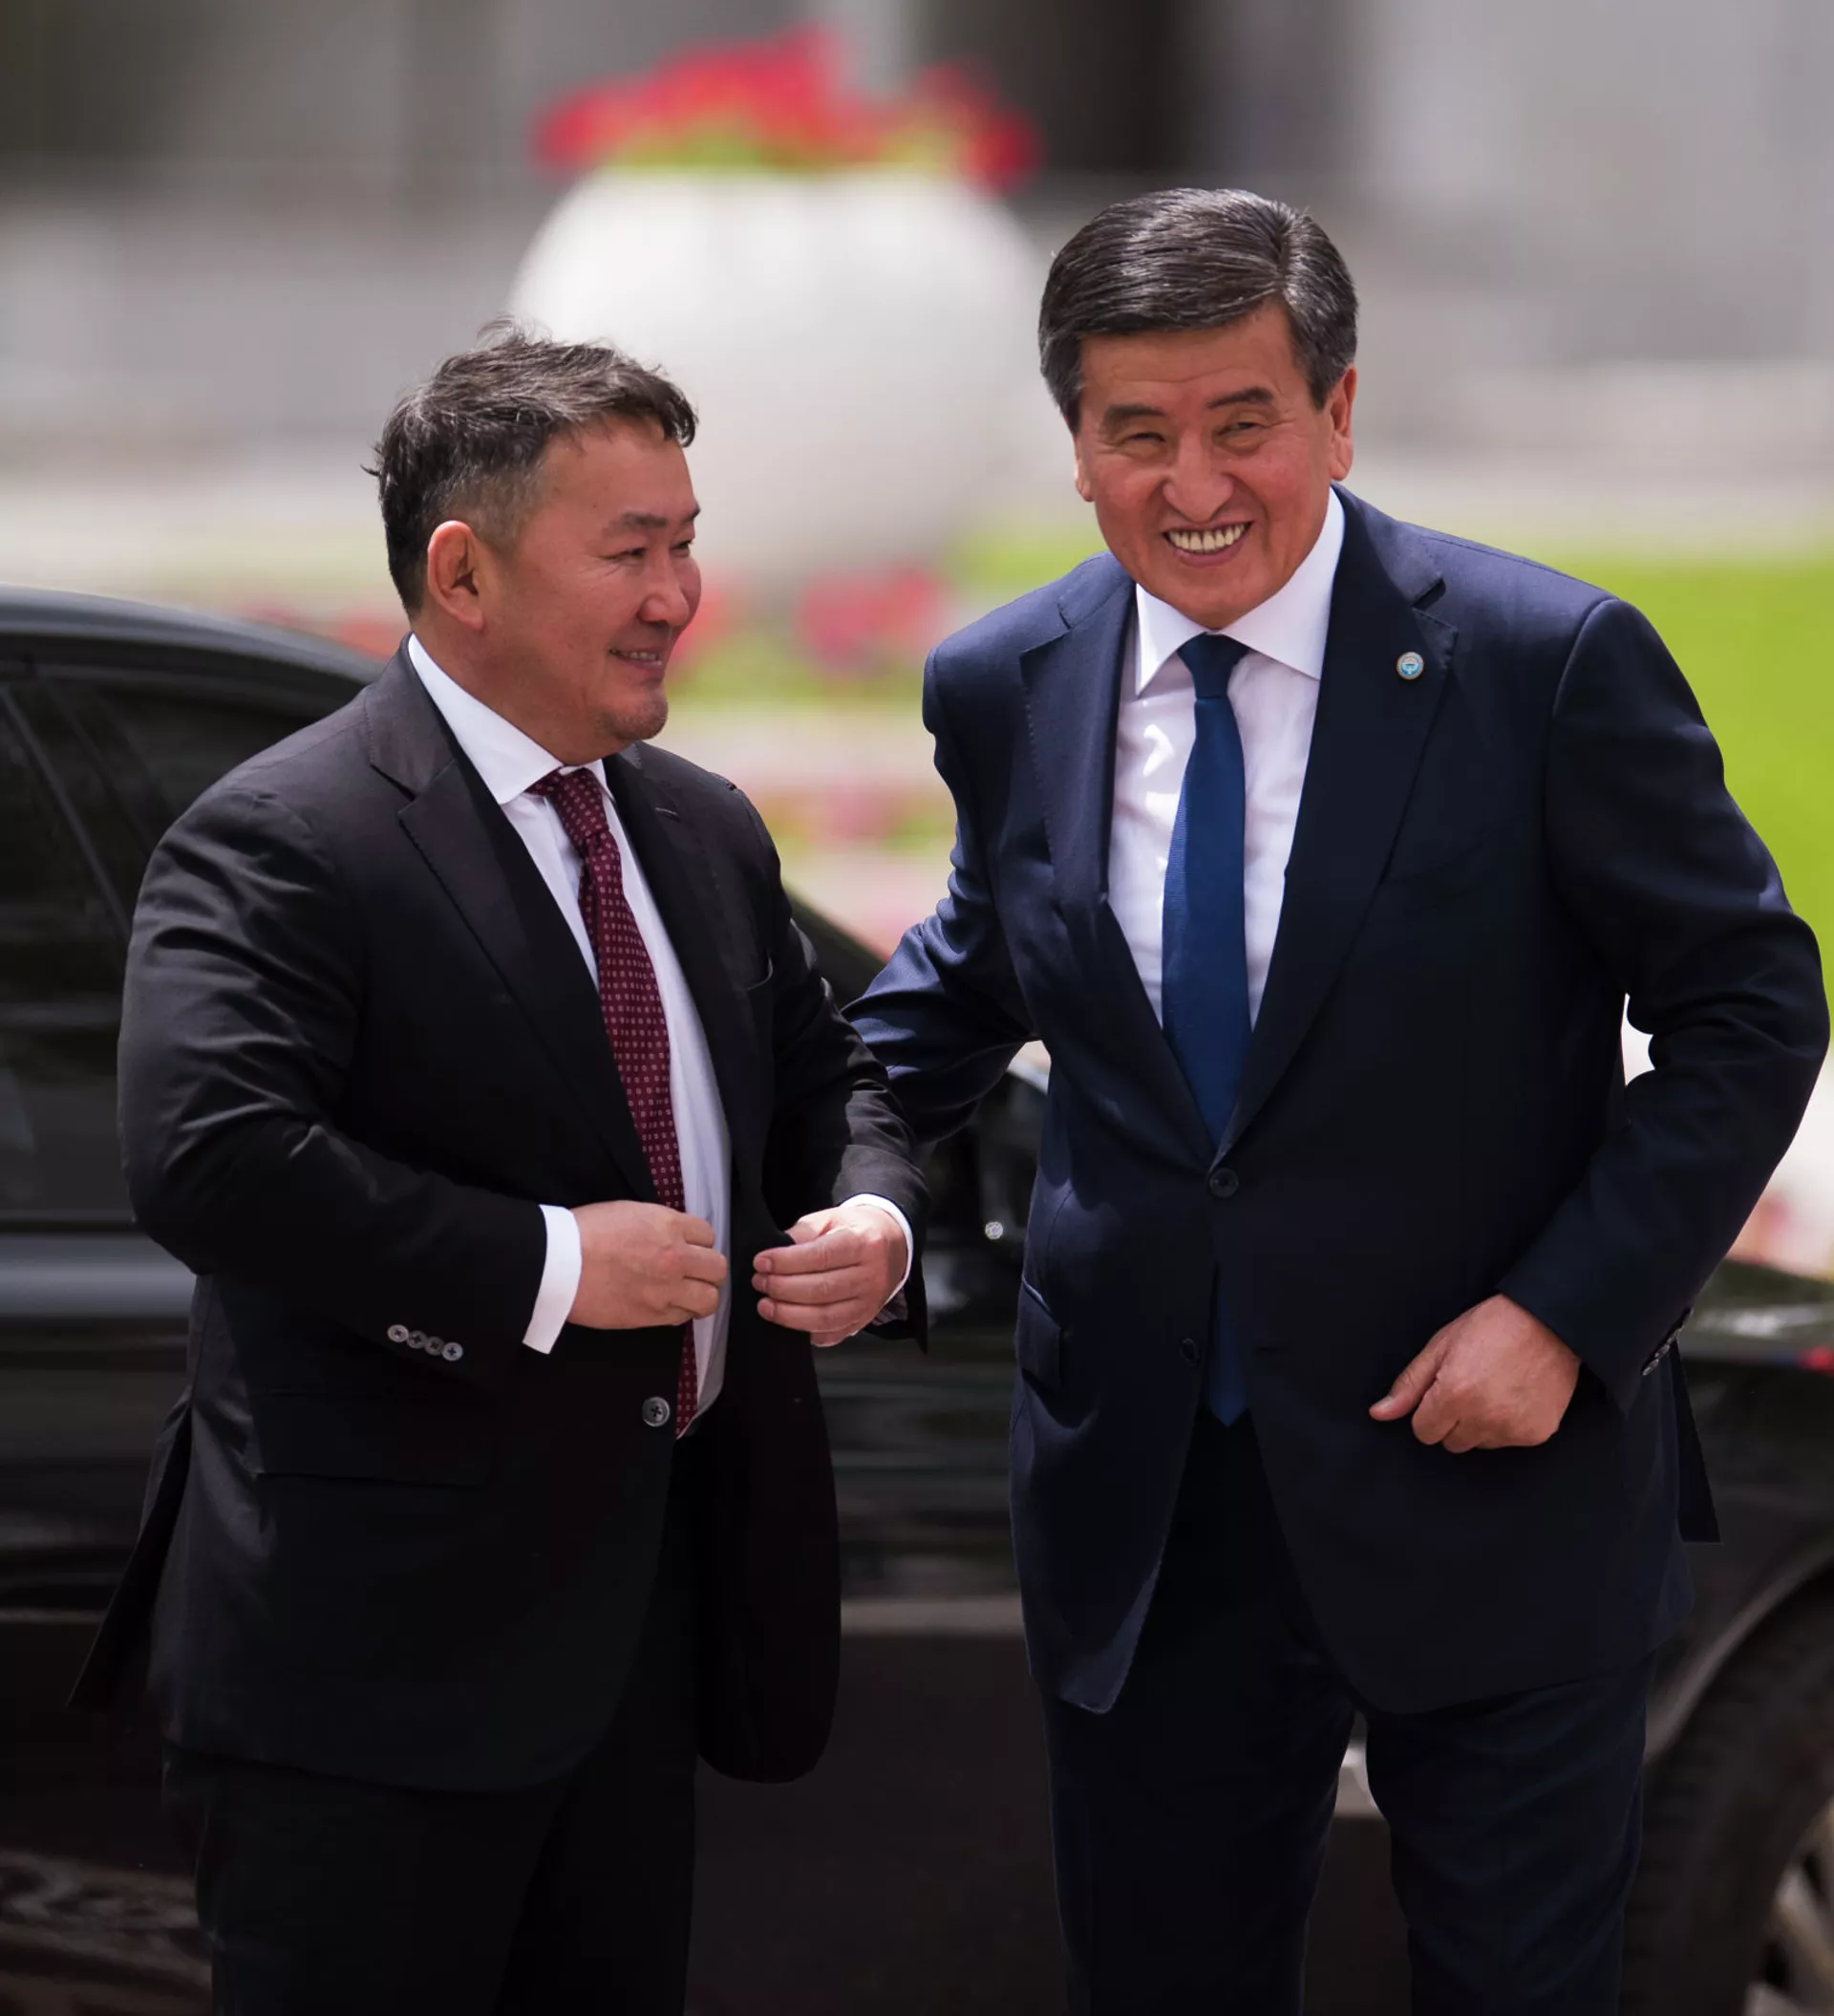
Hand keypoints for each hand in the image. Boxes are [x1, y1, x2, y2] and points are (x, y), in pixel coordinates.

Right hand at [567, 1202, 726, 1329]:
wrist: (558, 1263)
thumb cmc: (584, 1232)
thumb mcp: (630, 1211)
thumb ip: (660, 1225)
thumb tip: (674, 1237)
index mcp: (668, 1225)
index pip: (708, 1234)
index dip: (699, 1242)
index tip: (690, 1248)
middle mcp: (674, 1258)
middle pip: (717, 1268)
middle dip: (708, 1270)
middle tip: (694, 1273)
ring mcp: (665, 1290)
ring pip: (709, 1299)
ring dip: (701, 1295)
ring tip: (687, 1294)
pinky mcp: (651, 1315)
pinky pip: (682, 1318)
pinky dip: (679, 1312)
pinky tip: (666, 1305)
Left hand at [752, 1204, 909, 1348]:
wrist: (891, 1244)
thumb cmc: (856, 1230)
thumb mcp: (831, 1218)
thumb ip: (803, 1232)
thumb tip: (775, 1251)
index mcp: (864, 1243)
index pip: (821, 1256)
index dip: (787, 1262)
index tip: (762, 1262)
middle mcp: (871, 1275)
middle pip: (822, 1289)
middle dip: (783, 1288)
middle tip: (760, 1282)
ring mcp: (869, 1302)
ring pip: (826, 1317)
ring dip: (789, 1315)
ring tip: (766, 1305)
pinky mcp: (863, 1320)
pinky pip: (832, 1334)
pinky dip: (807, 1332)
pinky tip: (789, 1322)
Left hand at [1369, 1295, 1580, 1451]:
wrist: (1549, 1322)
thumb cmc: (1492, 1327)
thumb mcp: (1440, 1347)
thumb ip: (1409, 1386)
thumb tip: (1379, 1413)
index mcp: (1454, 1395)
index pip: (1424, 1432)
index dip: (1429, 1411)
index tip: (1442, 1392)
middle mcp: (1484, 1418)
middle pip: (1451, 1442)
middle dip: (1453, 1420)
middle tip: (1470, 1386)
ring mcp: (1513, 1429)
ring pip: (1479, 1444)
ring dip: (1480, 1424)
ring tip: (1494, 1388)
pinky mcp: (1536, 1433)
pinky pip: (1508, 1441)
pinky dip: (1508, 1424)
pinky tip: (1514, 1395)